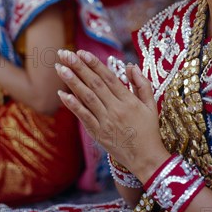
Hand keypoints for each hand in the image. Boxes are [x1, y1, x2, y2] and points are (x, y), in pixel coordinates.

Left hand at [55, 49, 166, 177]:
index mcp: (129, 100)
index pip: (108, 77)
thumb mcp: (151, 105)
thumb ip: (141, 84)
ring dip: (72, 82)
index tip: (81, 52)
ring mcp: (106, 122)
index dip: (94, 64)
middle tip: (65, 54)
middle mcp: (116, 109)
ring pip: (87, 97)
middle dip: (79, 67)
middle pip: (95, 84)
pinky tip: (62, 94)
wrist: (146, 159)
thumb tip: (129, 65)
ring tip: (59, 68)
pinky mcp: (98, 133)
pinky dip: (72, 105)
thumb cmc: (149, 130)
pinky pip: (84, 116)